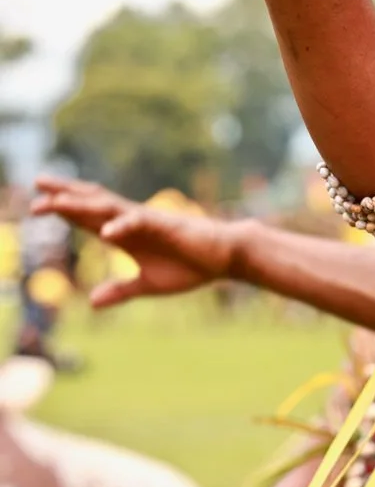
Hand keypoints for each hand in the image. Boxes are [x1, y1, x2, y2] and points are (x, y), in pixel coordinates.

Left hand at [30, 176, 237, 308]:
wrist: (225, 257)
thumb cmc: (191, 266)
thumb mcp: (149, 285)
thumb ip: (122, 291)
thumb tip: (92, 303)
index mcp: (126, 235)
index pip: (88, 218)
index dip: (64, 210)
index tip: (36, 204)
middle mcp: (131, 223)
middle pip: (91, 202)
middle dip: (63, 194)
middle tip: (35, 183)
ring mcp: (148, 221)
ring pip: (107, 207)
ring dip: (79, 204)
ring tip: (53, 203)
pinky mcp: (166, 226)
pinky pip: (139, 223)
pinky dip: (121, 226)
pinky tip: (105, 233)